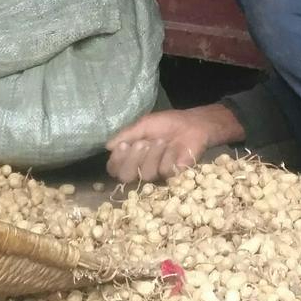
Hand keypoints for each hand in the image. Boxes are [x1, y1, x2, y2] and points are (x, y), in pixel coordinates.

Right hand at [106, 103, 243, 183]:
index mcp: (130, 156)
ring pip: (146, 174)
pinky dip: (168, 157)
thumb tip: (108, 146)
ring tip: (161, 141)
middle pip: (125, 176)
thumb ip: (126, 134)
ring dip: (152, 155)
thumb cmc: (167, 123)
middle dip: (132, 160)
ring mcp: (157, 173)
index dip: (116, 161)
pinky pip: (165, 171)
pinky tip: (174, 147)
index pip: (114, 168)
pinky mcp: (174, 176)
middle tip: (142, 143)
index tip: (123, 145)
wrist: (193, 124)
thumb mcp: (144, 124)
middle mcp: (141, 168)